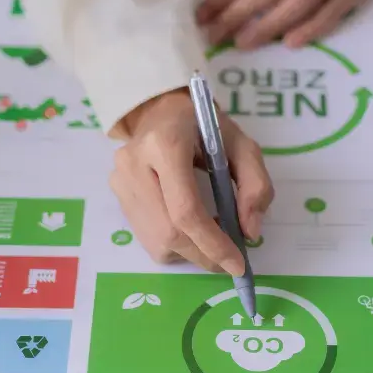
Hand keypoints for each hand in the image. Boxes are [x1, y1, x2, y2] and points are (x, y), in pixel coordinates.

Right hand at [110, 90, 274, 274]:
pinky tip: (188, 229)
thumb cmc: (204, 125)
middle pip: (169, 233)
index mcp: (166, 145)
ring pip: (156, 241)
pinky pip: (147, 236)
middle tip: (229, 261)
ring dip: (190, 252)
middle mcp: (135, 164)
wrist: (159, 109)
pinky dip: (174, 244)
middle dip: (204, 255)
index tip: (237, 264)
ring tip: (210, 239)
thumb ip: (255, 185)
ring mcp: (121, 181)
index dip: (212, 244)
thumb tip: (249, 232)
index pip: (186, 210)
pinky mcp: (117, 193)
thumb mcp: (241, 144)